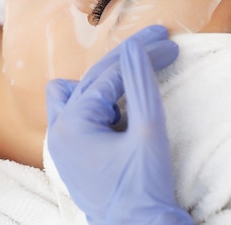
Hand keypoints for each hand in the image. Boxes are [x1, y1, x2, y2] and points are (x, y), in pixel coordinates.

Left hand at [46, 25, 193, 224]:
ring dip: (107, 79)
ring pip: (78, 90)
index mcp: (72, 124)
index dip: (143, 54)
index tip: (171, 42)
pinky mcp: (72, 152)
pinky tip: (121, 100)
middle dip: (129, 59)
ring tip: (137, 71)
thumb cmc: (144, 188)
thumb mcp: (147, 132)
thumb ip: (140, 85)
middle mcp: (59, 129)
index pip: (111, 75)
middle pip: (95, 77)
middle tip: (161, 42)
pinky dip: (100, 100)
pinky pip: (79, 112)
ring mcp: (62, 142)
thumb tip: (135, 47)